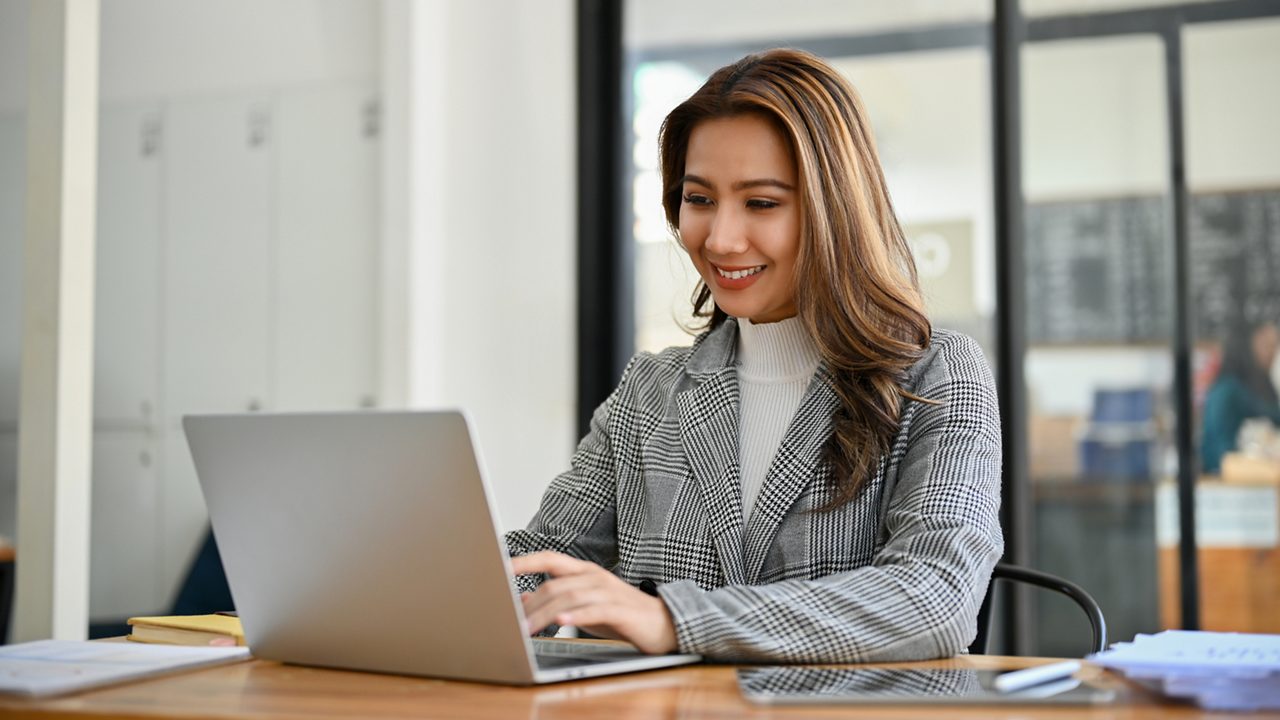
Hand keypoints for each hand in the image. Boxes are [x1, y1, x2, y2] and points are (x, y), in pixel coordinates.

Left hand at [510, 551, 678, 654]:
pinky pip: (595, 610)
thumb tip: (523, 602)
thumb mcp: (584, 606)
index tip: (500, 566)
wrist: (663, 624)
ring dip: (545, 614)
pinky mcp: (621, 610)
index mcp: (584, 572)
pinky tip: (562, 621)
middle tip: (510, 622)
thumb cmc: (621, 616)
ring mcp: (609, 591)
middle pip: (554, 584)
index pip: (550, 559)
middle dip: (530, 605)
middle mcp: (595, 576)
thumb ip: (557, 601)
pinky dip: (576, 615)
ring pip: (569, 597)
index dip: (525, 561)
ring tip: (527, 629)